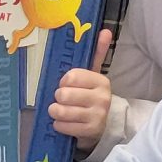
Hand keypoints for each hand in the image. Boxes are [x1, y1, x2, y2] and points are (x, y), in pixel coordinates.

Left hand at [48, 29, 114, 149]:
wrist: (105, 124)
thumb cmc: (91, 96)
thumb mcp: (94, 75)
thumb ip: (97, 53)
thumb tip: (105, 30)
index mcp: (101, 81)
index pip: (71, 76)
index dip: (63, 81)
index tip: (66, 84)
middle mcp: (102, 98)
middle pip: (64, 94)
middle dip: (58, 97)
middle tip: (62, 99)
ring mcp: (97, 116)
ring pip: (62, 111)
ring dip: (56, 111)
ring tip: (59, 111)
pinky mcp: (90, 131)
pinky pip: (63, 126)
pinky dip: (59, 125)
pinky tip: (64, 122)